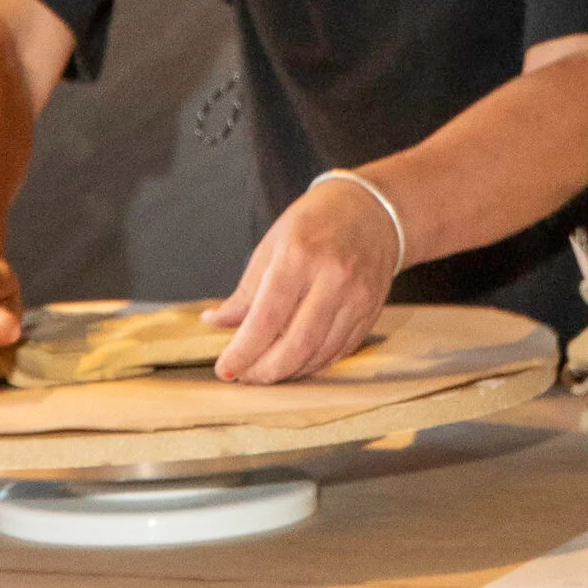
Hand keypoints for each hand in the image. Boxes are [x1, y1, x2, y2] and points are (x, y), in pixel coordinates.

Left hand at [204, 178, 400, 382]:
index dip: (244, 350)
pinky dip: (315, 363)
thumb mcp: (273, 245)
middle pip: (297, 344)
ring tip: (267, 371)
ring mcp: (357, 296)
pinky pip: (341, 350)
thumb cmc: (314, 223)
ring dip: (290, 371)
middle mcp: (333, 278)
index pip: (267, 317)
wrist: (372, 210)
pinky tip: (297, 363)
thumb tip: (215, 322)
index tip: (225, 369)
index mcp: (299, 256)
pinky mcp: (372, 310)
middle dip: (266, 371)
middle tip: (246, 377)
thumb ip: (246, 290)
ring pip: (321, 353)